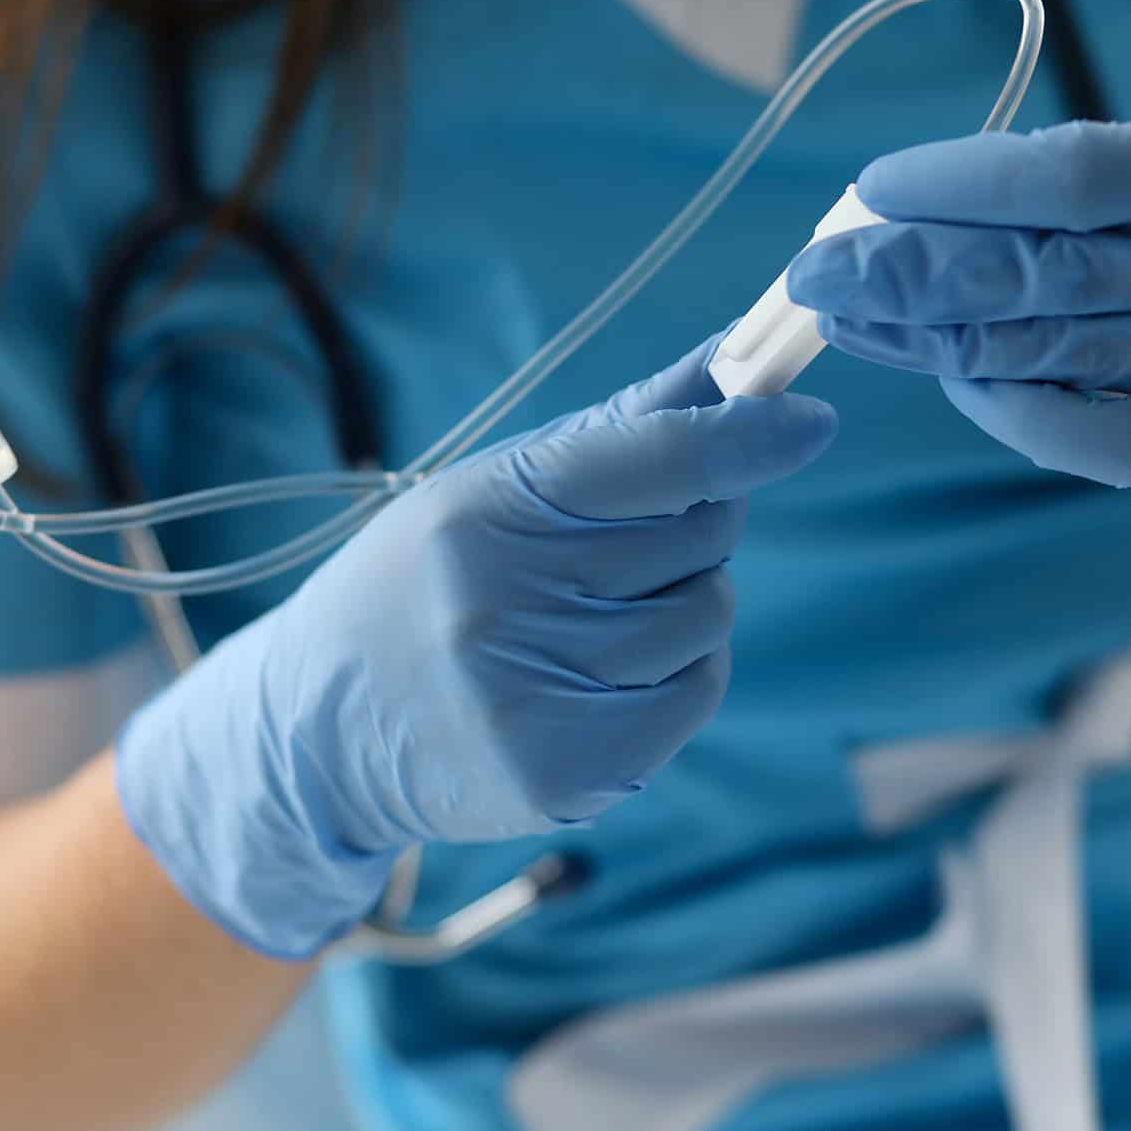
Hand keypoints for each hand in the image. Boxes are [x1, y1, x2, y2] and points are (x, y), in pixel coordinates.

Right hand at [115, 343, 838, 956]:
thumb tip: (738, 359)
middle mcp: (506, 603)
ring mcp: (536, 696)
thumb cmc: (430, 582)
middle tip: (624, 545)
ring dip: (685, 607)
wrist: (322, 728)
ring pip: (706, 617)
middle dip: (694, 527)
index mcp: (488, 511)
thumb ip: (626, 430)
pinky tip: (611, 674)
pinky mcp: (567, 772)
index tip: (807, 421)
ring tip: (598, 617)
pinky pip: (696, 694)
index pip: (652, 458)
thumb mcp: (497, 488)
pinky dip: (680, 675)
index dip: (743, 436)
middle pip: (699, 537)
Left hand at [787, 115, 1130, 494]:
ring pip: (1062, 357)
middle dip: (917, 277)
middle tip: (818, 272)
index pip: (1079, 175)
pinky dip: (1017, 412)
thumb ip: (1102, 190)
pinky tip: (954, 382)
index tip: (875, 192)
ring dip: (939, 342)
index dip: (964, 186)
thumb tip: (929, 212)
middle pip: (1053, 276)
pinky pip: (1103, 443)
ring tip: (853, 319)